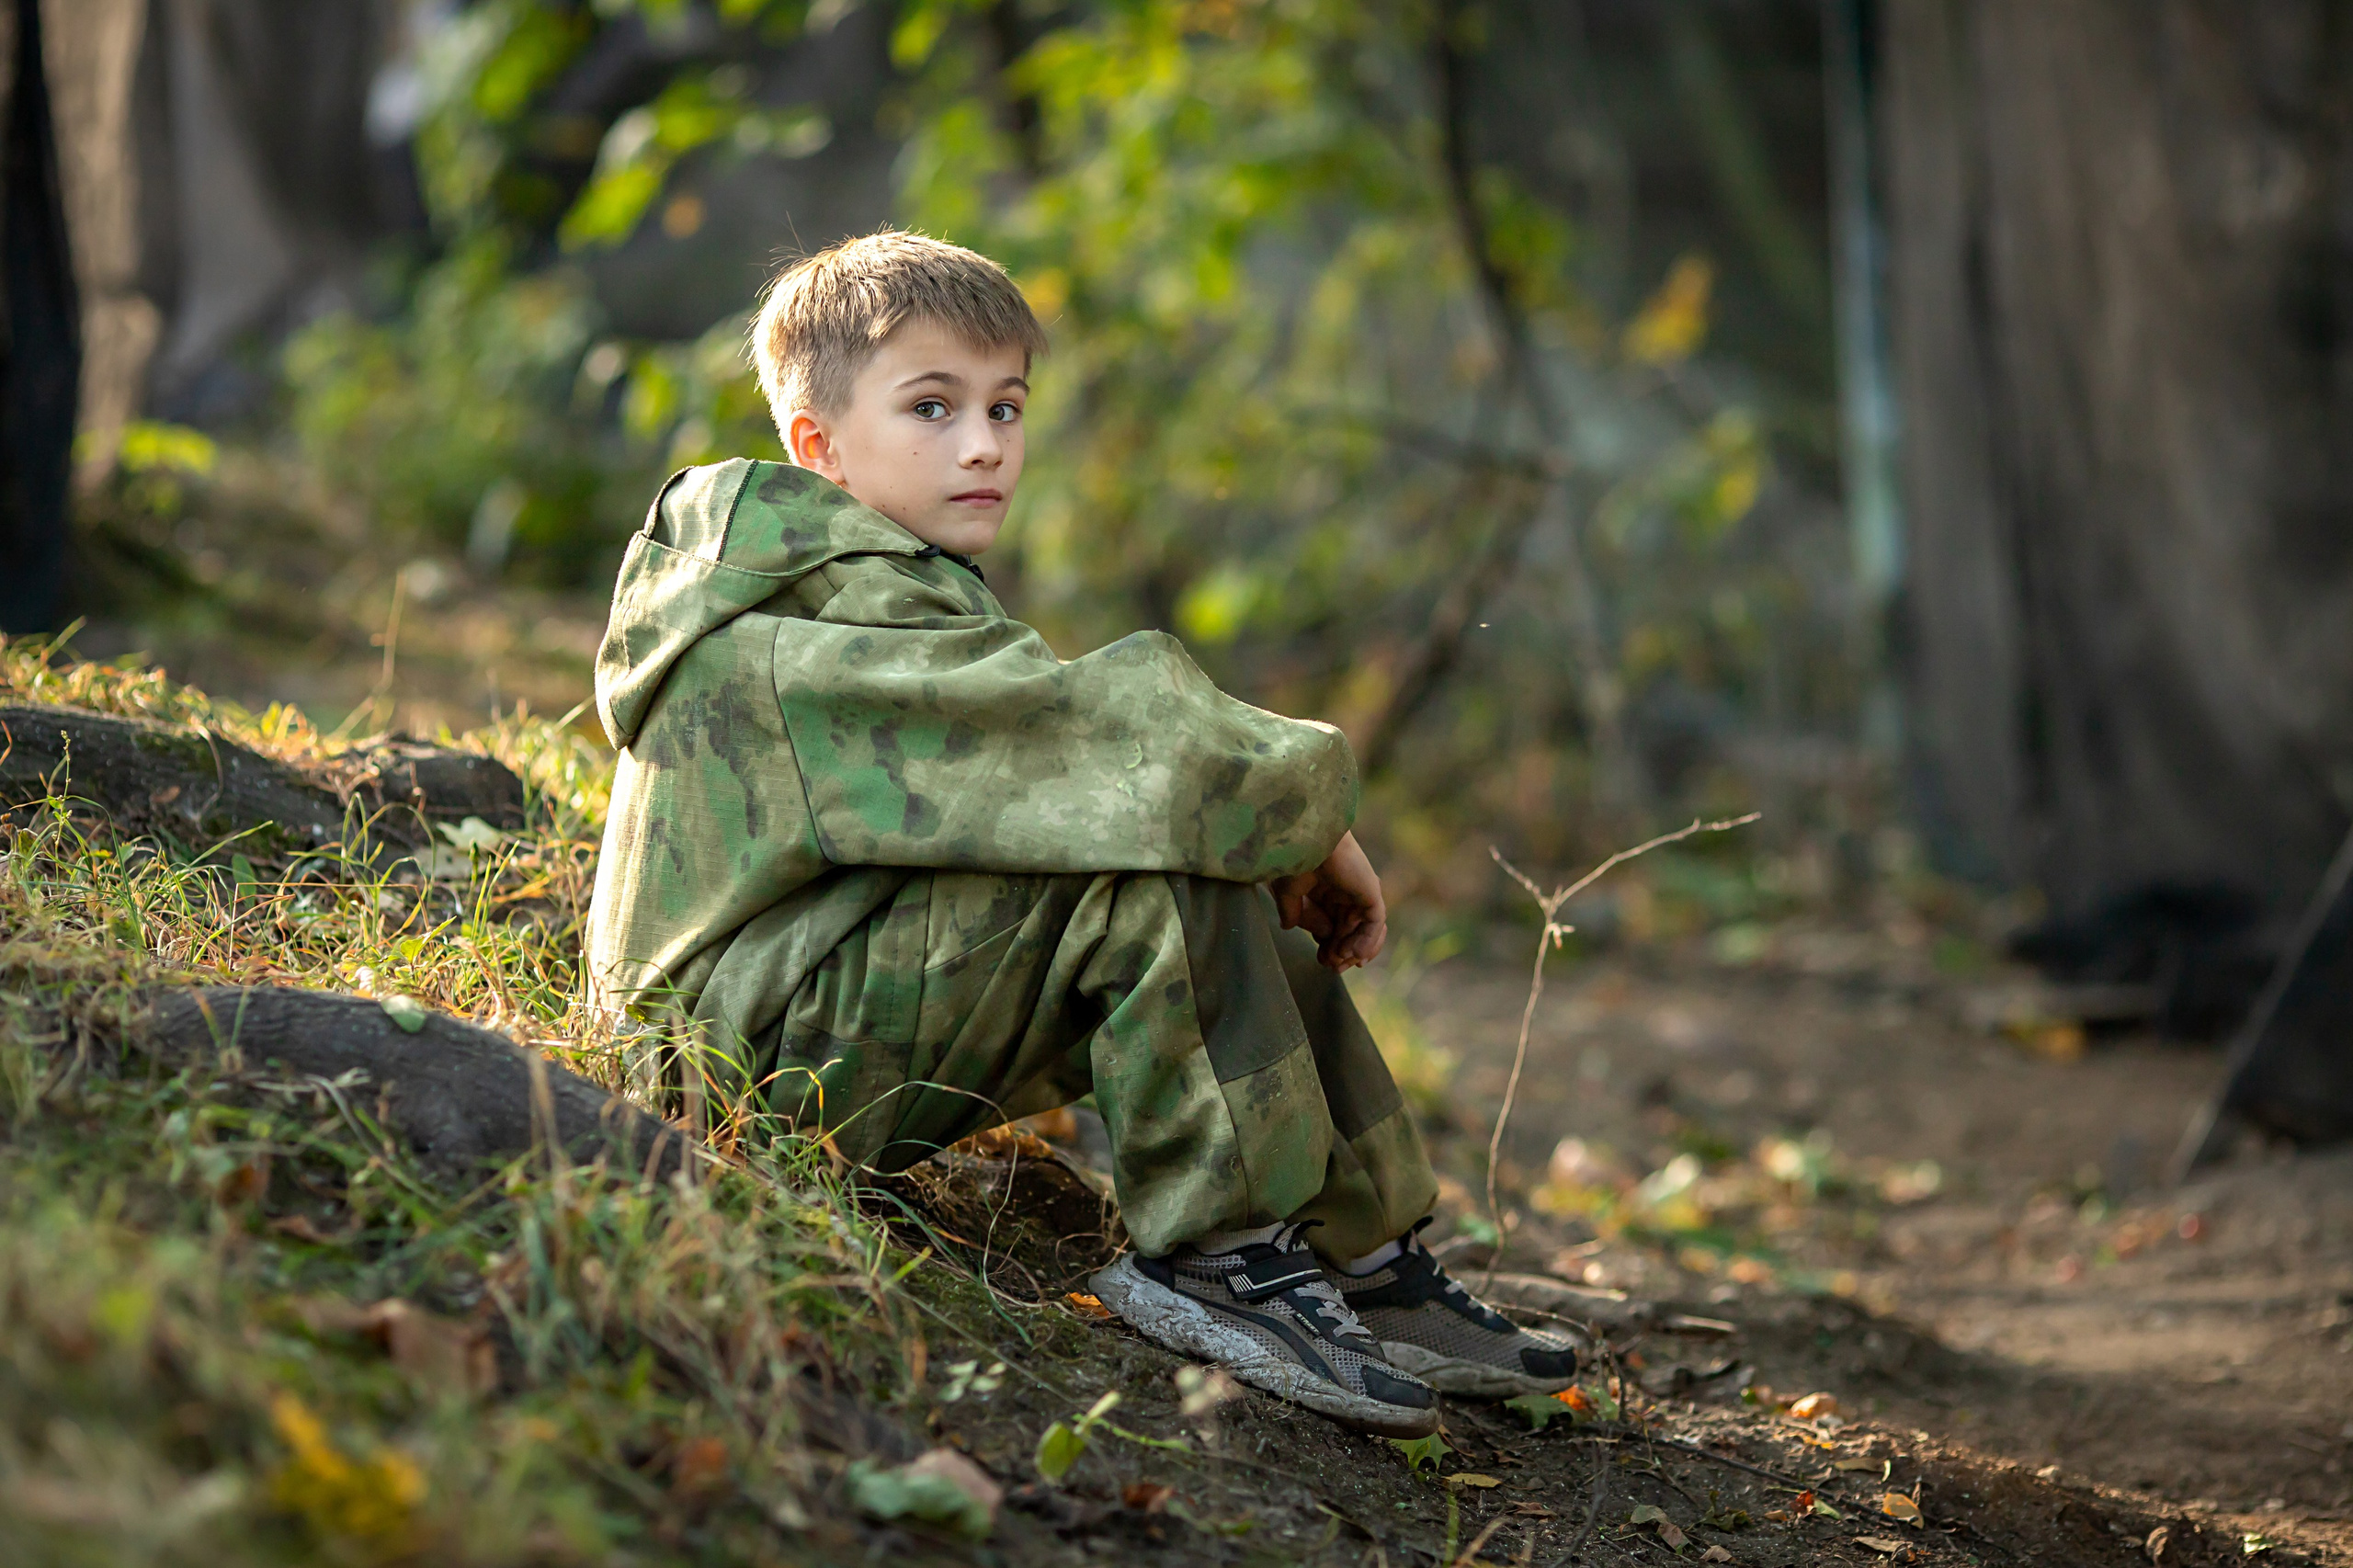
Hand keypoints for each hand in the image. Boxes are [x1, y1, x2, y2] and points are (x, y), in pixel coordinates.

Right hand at [1270, 831, 1387, 971]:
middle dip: (1342, 953)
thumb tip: (1291, 928)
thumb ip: (1293, 912)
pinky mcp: (1370, 892)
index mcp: (1326, 890)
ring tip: (1340, 962)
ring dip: (1354, 950)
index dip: (1328, 946)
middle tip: (1332, 968)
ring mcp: (1360, 892)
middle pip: (1350, 931)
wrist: (1306, 836)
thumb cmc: (1292, 856)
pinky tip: (1354, 954)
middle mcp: (1345, 892)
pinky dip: (1367, 942)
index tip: (1320, 961)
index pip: (1333, 925)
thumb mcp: (1288, 892)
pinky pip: (1374, 924)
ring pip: (1365, 930)